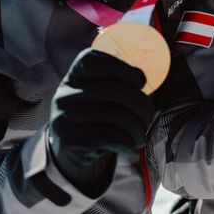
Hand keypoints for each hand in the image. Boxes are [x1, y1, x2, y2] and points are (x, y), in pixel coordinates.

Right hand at [48, 48, 155, 194]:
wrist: (72, 154)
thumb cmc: (97, 120)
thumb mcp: (103, 98)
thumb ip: (119, 84)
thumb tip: (141, 77)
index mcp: (73, 77)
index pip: (91, 60)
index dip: (121, 67)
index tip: (139, 82)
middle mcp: (64, 94)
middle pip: (111, 89)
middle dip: (140, 103)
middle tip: (149, 116)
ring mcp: (64, 116)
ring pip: (113, 115)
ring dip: (136, 128)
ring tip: (141, 136)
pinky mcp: (68, 139)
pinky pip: (108, 136)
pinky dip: (127, 142)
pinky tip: (131, 147)